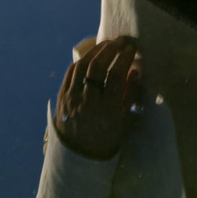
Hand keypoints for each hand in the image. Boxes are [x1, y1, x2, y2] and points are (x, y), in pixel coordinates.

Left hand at [53, 35, 142, 157]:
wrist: (78, 157)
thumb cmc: (107, 139)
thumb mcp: (124, 121)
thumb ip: (130, 95)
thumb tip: (134, 70)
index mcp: (107, 112)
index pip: (115, 77)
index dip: (124, 58)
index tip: (132, 48)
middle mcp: (87, 104)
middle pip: (97, 68)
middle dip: (111, 49)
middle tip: (122, 40)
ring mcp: (71, 99)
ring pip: (82, 66)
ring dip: (96, 51)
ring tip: (108, 43)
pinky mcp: (62, 97)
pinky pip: (71, 72)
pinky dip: (83, 61)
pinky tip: (92, 56)